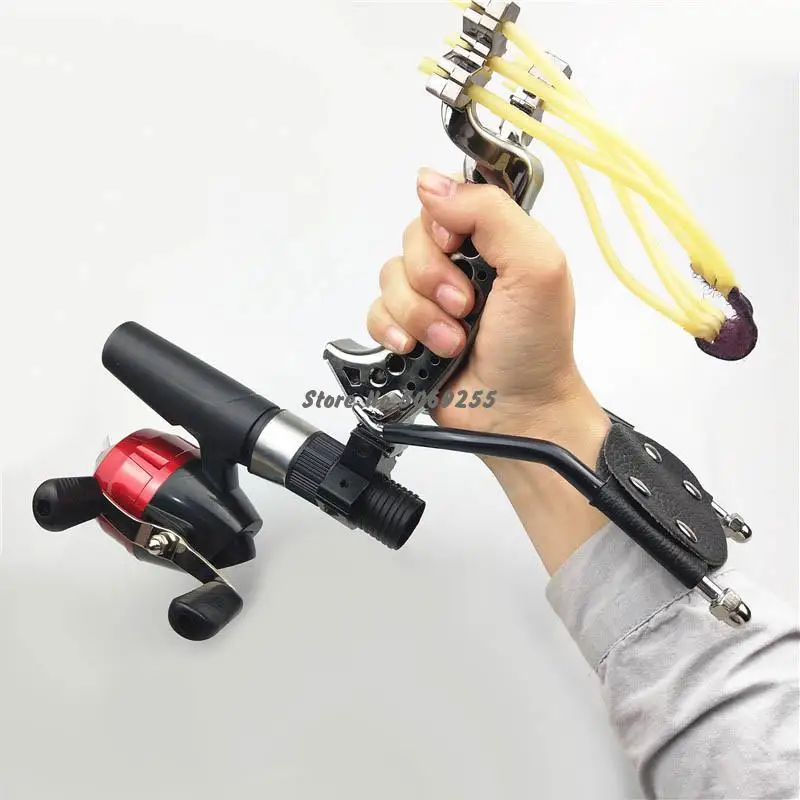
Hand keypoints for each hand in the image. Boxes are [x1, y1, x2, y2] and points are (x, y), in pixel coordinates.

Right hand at [366, 168, 611, 572]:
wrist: (515, 411)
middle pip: (412, 240)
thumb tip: (430, 181)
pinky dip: (394, 332)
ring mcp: (430, 297)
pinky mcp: (408, 330)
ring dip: (420, 314)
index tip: (459, 252)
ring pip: (390, 278)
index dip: (442, 225)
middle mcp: (459, 263)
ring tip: (451, 341)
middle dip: (433, 279)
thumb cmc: (536, 346)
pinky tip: (418, 349)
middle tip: (466, 308)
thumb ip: (490, 213)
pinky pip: (376, 313)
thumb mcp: (536, 266)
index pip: (443, 201)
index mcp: (492, 238)